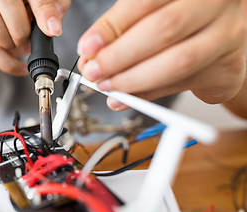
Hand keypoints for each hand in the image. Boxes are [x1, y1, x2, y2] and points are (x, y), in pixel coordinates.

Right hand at [0, 0, 69, 75]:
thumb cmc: (21, 19)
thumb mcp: (44, 10)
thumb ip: (54, 9)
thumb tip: (53, 24)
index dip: (43, 10)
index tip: (53, 30)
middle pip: (8, 6)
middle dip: (24, 31)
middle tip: (28, 38)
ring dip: (15, 46)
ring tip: (18, 45)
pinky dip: (10, 63)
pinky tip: (19, 65)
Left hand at [77, 0, 245, 110]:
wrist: (219, 36)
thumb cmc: (181, 22)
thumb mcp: (150, 16)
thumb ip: (123, 32)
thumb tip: (92, 56)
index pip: (145, 2)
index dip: (113, 27)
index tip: (88, 48)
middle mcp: (215, 3)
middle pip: (164, 29)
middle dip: (121, 57)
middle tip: (95, 72)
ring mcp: (227, 35)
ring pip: (178, 61)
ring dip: (134, 80)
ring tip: (109, 87)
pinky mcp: (229, 68)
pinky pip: (183, 85)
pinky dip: (150, 94)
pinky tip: (128, 98)